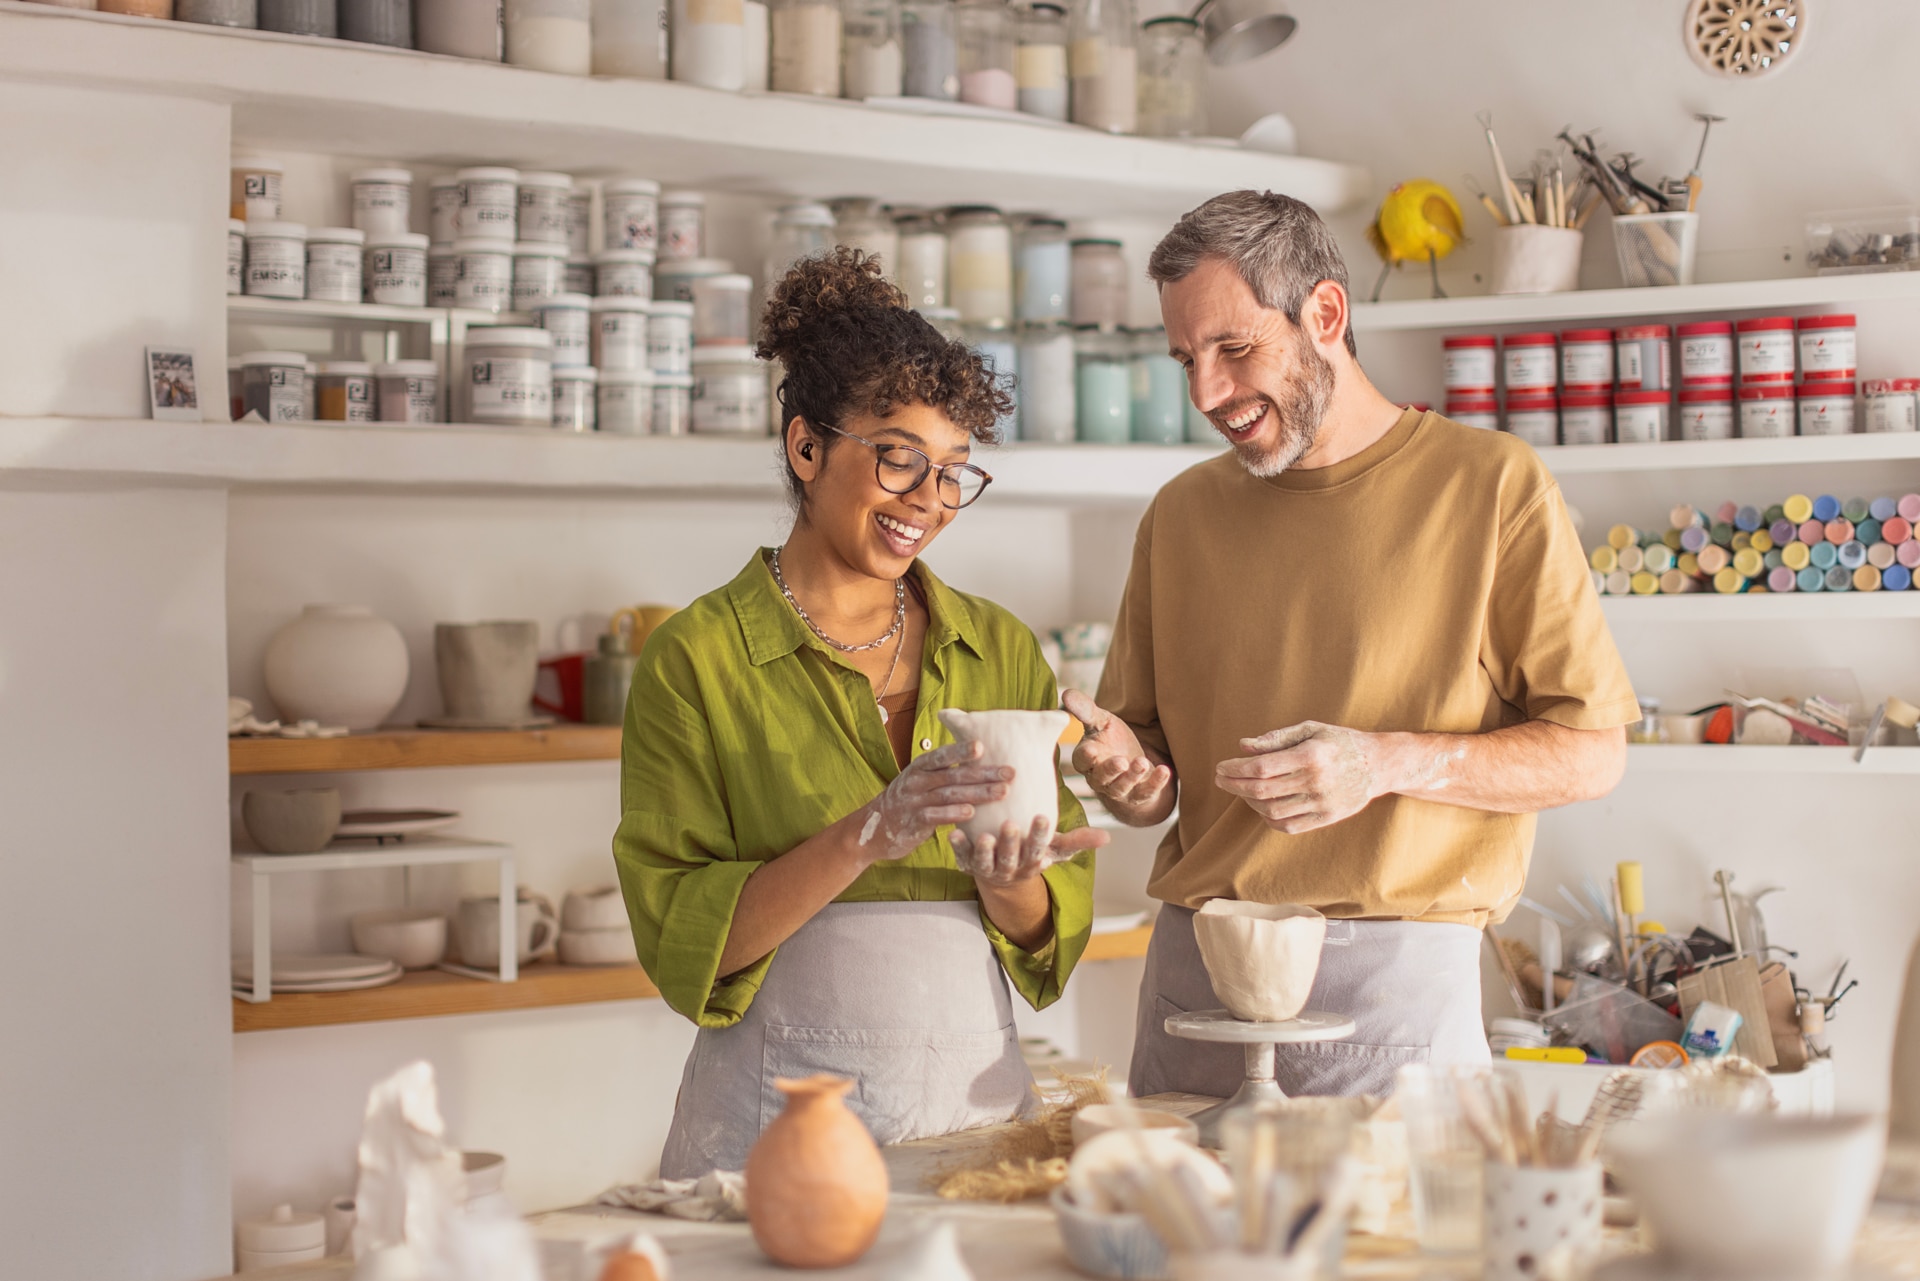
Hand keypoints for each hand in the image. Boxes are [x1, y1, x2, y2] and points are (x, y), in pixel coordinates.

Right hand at [859, 740, 1010, 863]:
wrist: (875, 827)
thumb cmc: (909, 799)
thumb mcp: (921, 778)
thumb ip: (945, 769)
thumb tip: (979, 753)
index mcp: (921, 766)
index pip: (943, 755)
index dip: (961, 750)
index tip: (983, 746)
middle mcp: (917, 780)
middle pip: (954, 774)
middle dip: (984, 773)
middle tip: (1010, 773)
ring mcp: (915, 801)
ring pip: (950, 795)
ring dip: (978, 793)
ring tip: (1002, 792)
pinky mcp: (914, 822)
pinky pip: (936, 816)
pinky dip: (953, 814)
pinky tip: (972, 813)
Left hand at [951, 817, 1108, 887]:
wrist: (1002, 877)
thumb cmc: (1031, 853)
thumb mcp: (1054, 849)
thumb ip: (1077, 841)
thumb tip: (1108, 837)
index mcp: (1032, 863)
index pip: (1038, 849)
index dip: (1039, 835)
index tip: (1041, 817)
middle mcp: (1010, 870)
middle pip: (1011, 858)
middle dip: (1010, 843)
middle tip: (1009, 825)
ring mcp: (988, 870)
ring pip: (986, 863)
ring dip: (983, 850)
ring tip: (982, 835)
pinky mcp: (969, 866)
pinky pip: (962, 858)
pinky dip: (958, 847)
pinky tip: (953, 832)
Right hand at [1063, 689, 1174, 824]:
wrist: (1131, 762)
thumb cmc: (1110, 739)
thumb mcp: (1100, 721)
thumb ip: (1085, 710)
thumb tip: (1066, 693)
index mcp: (1086, 759)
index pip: (1082, 760)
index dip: (1086, 757)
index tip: (1092, 750)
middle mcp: (1099, 778)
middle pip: (1101, 778)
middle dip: (1111, 770)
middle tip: (1121, 762)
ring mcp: (1119, 789)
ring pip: (1122, 787)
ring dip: (1132, 777)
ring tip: (1143, 762)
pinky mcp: (1138, 794)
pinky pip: (1146, 792)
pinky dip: (1156, 783)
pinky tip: (1165, 771)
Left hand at [1214, 721, 1383, 833]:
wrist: (1378, 765)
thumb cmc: (1340, 742)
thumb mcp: (1310, 730)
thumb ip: (1276, 738)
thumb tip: (1243, 746)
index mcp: (1310, 756)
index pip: (1261, 767)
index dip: (1235, 769)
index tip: (1221, 767)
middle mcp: (1316, 781)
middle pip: (1262, 790)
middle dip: (1234, 786)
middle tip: (1221, 779)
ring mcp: (1322, 803)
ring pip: (1271, 811)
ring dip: (1250, 801)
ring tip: (1242, 790)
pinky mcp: (1326, 818)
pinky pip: (1288, 826)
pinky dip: (1268, 818)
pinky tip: (1262, 805)